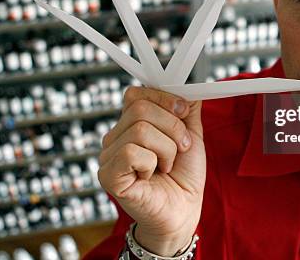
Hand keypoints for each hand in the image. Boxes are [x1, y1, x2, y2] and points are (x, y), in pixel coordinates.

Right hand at [98, 86, 204, 255]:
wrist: (183, 212)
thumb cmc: (183, 177)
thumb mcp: (190, 136)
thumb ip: (188, 110)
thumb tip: (188, 88)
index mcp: (132, 124)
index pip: (137, 94)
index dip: (163, 98)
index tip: (184, 111)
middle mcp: (116, 137)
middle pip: (141, 109)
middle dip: (172, 127)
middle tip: (181, 148)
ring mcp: (109, 156)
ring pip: (140, 131)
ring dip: (166, 150)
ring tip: (167, 166)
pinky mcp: (109, 176)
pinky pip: (131, 152)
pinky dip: (151, 164)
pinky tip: (151, 176)